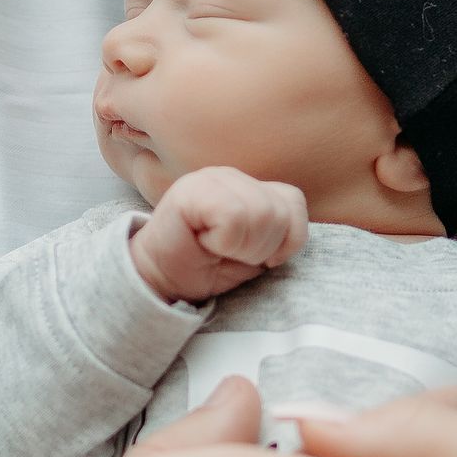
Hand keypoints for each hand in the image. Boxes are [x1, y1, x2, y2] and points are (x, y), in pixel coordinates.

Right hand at [131, 167, 308, 302]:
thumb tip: (296, 229)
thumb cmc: (208, 267)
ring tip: (217, 249)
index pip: (293, 202)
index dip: (285, 239)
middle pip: (277, 212)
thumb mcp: (258, 251)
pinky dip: (225, 242)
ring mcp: (210, 179)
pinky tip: (205, 243)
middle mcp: (231, 175)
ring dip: (243, 247)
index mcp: (249, 186)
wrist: (161, 280)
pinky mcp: (191, 190)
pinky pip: (233, 217)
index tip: (257, 256)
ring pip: (260, 214)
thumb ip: (281, 230)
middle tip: (230, 253)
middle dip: (261, 248)